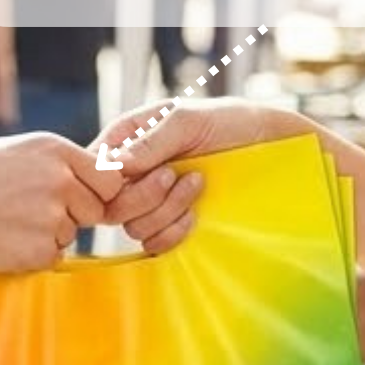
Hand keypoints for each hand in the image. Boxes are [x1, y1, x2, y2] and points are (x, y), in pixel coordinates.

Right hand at [0, 132, 106, 271]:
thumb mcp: (15, 152)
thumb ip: (57, 162)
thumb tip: (99, 175)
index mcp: (55, 150)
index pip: (110, 177)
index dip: (98, 191)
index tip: (80, 198)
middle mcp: (60, 180)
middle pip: (97, 209)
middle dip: (76, 215)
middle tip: (33, 213)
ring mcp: (52, 217)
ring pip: (73, 234)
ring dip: (49, 234)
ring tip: (7, 222)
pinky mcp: (40, 251)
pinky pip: (54, 256)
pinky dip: (33, 254)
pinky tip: (2, 240)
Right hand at [95, 98, 301, 252]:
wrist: (269, 146)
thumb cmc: (230, 122)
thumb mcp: (188, 119)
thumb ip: (152, 140)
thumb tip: (116, 165)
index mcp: (127, 140)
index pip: (94, 170)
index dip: (109, 180)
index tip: (145, 169)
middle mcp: (132, 174)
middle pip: (110, 205)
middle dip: (144, 195)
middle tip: (175, 174)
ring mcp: (151, 202)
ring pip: (132, 226)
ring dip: (166, 210)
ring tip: (197, 183)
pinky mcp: (170, 226)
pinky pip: (153, 244)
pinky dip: (173, 233)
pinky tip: (195, 215)